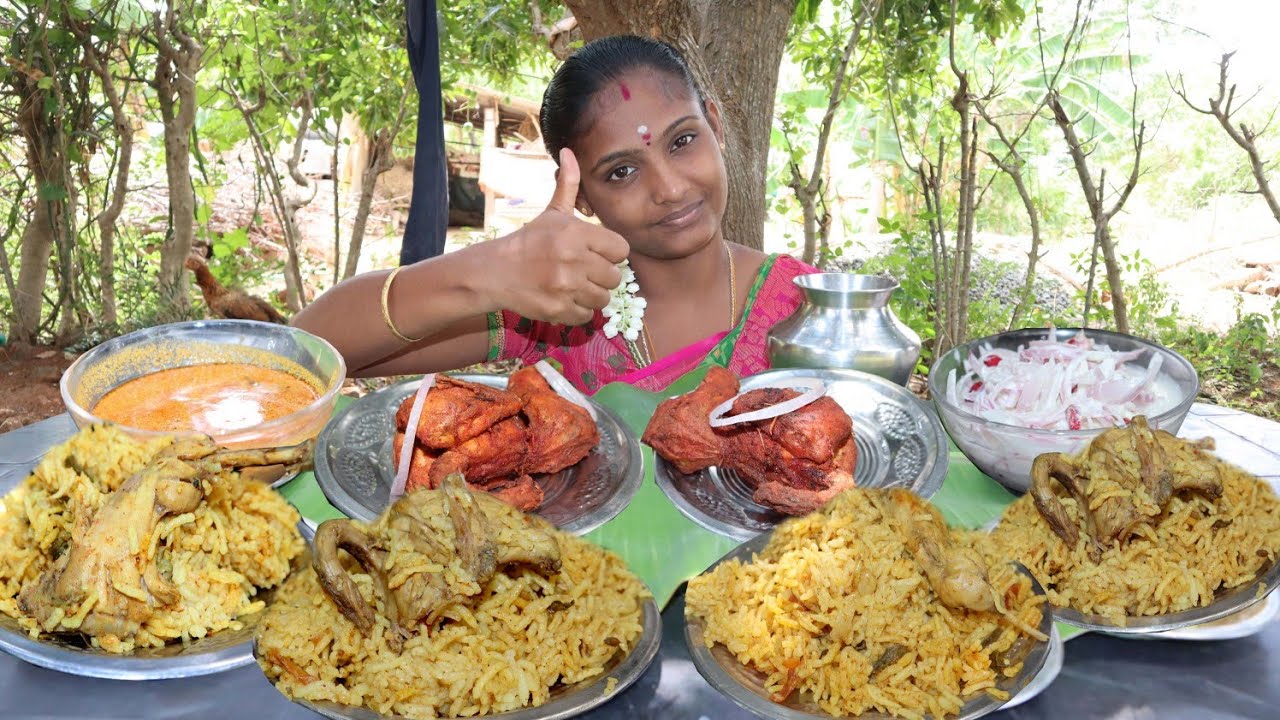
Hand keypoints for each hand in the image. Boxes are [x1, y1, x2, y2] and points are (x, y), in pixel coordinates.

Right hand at [492, 149, 629, 324]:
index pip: (621, 249)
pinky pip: (587, 315)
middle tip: (583, 271)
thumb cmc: (529, 241)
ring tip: (575, 286)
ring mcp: (566, 287)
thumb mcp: (551, 213)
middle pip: (615, 276)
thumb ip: (568, 186)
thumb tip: (569, 151)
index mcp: (576, 233)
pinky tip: (565, 298)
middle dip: (601, 275)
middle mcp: (574, 260)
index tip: (596, 253)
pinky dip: (578, 310)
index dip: (610, 253)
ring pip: (604, 298)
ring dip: (592, 294)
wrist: (496, 272)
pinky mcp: (559, 309)